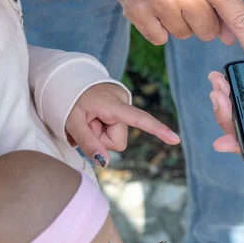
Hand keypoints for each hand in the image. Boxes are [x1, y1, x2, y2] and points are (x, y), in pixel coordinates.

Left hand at [65, 83, 179, 166]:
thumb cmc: (68, 99)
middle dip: (101, 139)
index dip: (157, 130)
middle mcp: (122, 103)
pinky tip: (92, 119)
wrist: (68, 79)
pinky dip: (101, 129)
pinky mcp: (120, 109)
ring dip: (100, 134)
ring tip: (87, 119)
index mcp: (112, 103)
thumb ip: (88, 142)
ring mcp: (122, 106)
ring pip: (115, 138)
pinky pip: (114, 130)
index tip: (175, 140)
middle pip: (117, 141)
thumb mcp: (71, 122)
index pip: (139, 119)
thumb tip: (105, 163)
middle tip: (85, 124)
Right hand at [109, 0, 243, 74]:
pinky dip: (158, 28)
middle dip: (202, 22)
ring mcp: (162, 3)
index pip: (240, 18)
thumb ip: (220, 4)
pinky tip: (153, 6)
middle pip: (208, 33)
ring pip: (184, 35)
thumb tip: (230, 37)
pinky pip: (160, 39)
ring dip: (179, 23)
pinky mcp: (139, 12)